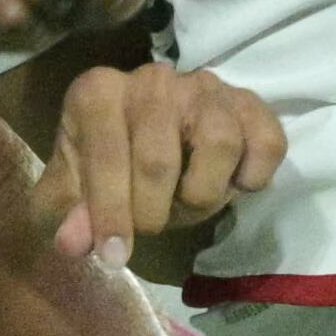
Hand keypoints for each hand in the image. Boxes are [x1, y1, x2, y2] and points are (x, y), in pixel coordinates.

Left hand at [32, 61, 286, 270]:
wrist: (151, 128)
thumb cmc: (106, 159)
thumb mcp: (73, 186)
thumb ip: (69, 213)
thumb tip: (73, 243)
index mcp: (99, 92)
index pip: (105, 155)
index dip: (110, 213)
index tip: (114, 256)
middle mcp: (152, 78)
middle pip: (159, 160)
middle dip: (153, 212)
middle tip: (151, 226)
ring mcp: (205, 86)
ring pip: (219, 144)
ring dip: (203, 193)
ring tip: (188, 200)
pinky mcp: (249, 102)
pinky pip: (267, 141)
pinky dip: (254, 174)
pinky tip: (234, 184)